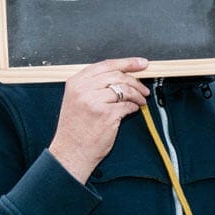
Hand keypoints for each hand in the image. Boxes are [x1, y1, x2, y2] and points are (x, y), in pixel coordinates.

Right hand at [49, 57, 150, 182]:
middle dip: (136, 81)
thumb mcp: (76, 100)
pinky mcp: (106, 115)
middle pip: (118, 75)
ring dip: (137, 95)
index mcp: (76, 82)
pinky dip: (133, 107)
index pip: (106, 65)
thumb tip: (121, 76)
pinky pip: (127, 105)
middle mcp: (83, 89)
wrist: (70, 152)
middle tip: (144, 88)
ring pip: (125, 90)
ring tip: (141, 101)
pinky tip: (133, 110)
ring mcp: (94, 101)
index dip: (127, 62)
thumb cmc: (75, 129)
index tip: (141, 63)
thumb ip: (93, 85)